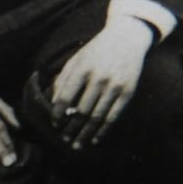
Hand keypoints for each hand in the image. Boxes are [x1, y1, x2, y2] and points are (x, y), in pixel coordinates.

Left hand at [50, 16, 154, 148]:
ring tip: (77, 145)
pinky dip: (103, 130)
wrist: (127, 38)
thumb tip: (54, 104)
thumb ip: (63, 79)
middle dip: (71, 128)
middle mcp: (99, 78)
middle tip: (64, 140)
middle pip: (81, 111)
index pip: (66, 97)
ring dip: (85, 134)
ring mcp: (115, 86)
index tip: (54, 123)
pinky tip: (95, 139)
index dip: (58, 113)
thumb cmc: (97, 50)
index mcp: (82, 68)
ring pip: (97, 117)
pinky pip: (113, 116)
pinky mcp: (127, 92)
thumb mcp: (77, 59)